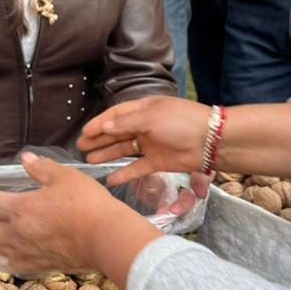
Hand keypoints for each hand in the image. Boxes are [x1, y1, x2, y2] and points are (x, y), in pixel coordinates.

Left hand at [0, 153, 130, 272]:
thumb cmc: (86, 204)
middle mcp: (17, 233)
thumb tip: (26, 159)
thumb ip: (42, 167)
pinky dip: (9, 258)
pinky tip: (13, 256)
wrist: (105, 237)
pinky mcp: (41, 266)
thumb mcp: (65, 176)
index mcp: (20, 208)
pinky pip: (15, 264)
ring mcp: (28, 252)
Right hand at [77, 96, 209, 186]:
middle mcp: (146, 126)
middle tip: (80, 148)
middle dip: (99, 139)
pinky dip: (125, 173)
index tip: (84, 133)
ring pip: (124, 150)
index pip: (116, 115)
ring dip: (107, 154)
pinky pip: (137, 168)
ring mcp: (152, 144)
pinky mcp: (158, 162)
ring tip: (89, 161)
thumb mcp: (150, 117)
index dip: (99, 123)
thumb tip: (104, 127)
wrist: (210, 141)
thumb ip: (126, 124)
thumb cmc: (180, 122)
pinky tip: (110, 179)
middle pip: (117, 133)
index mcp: (144, 110)